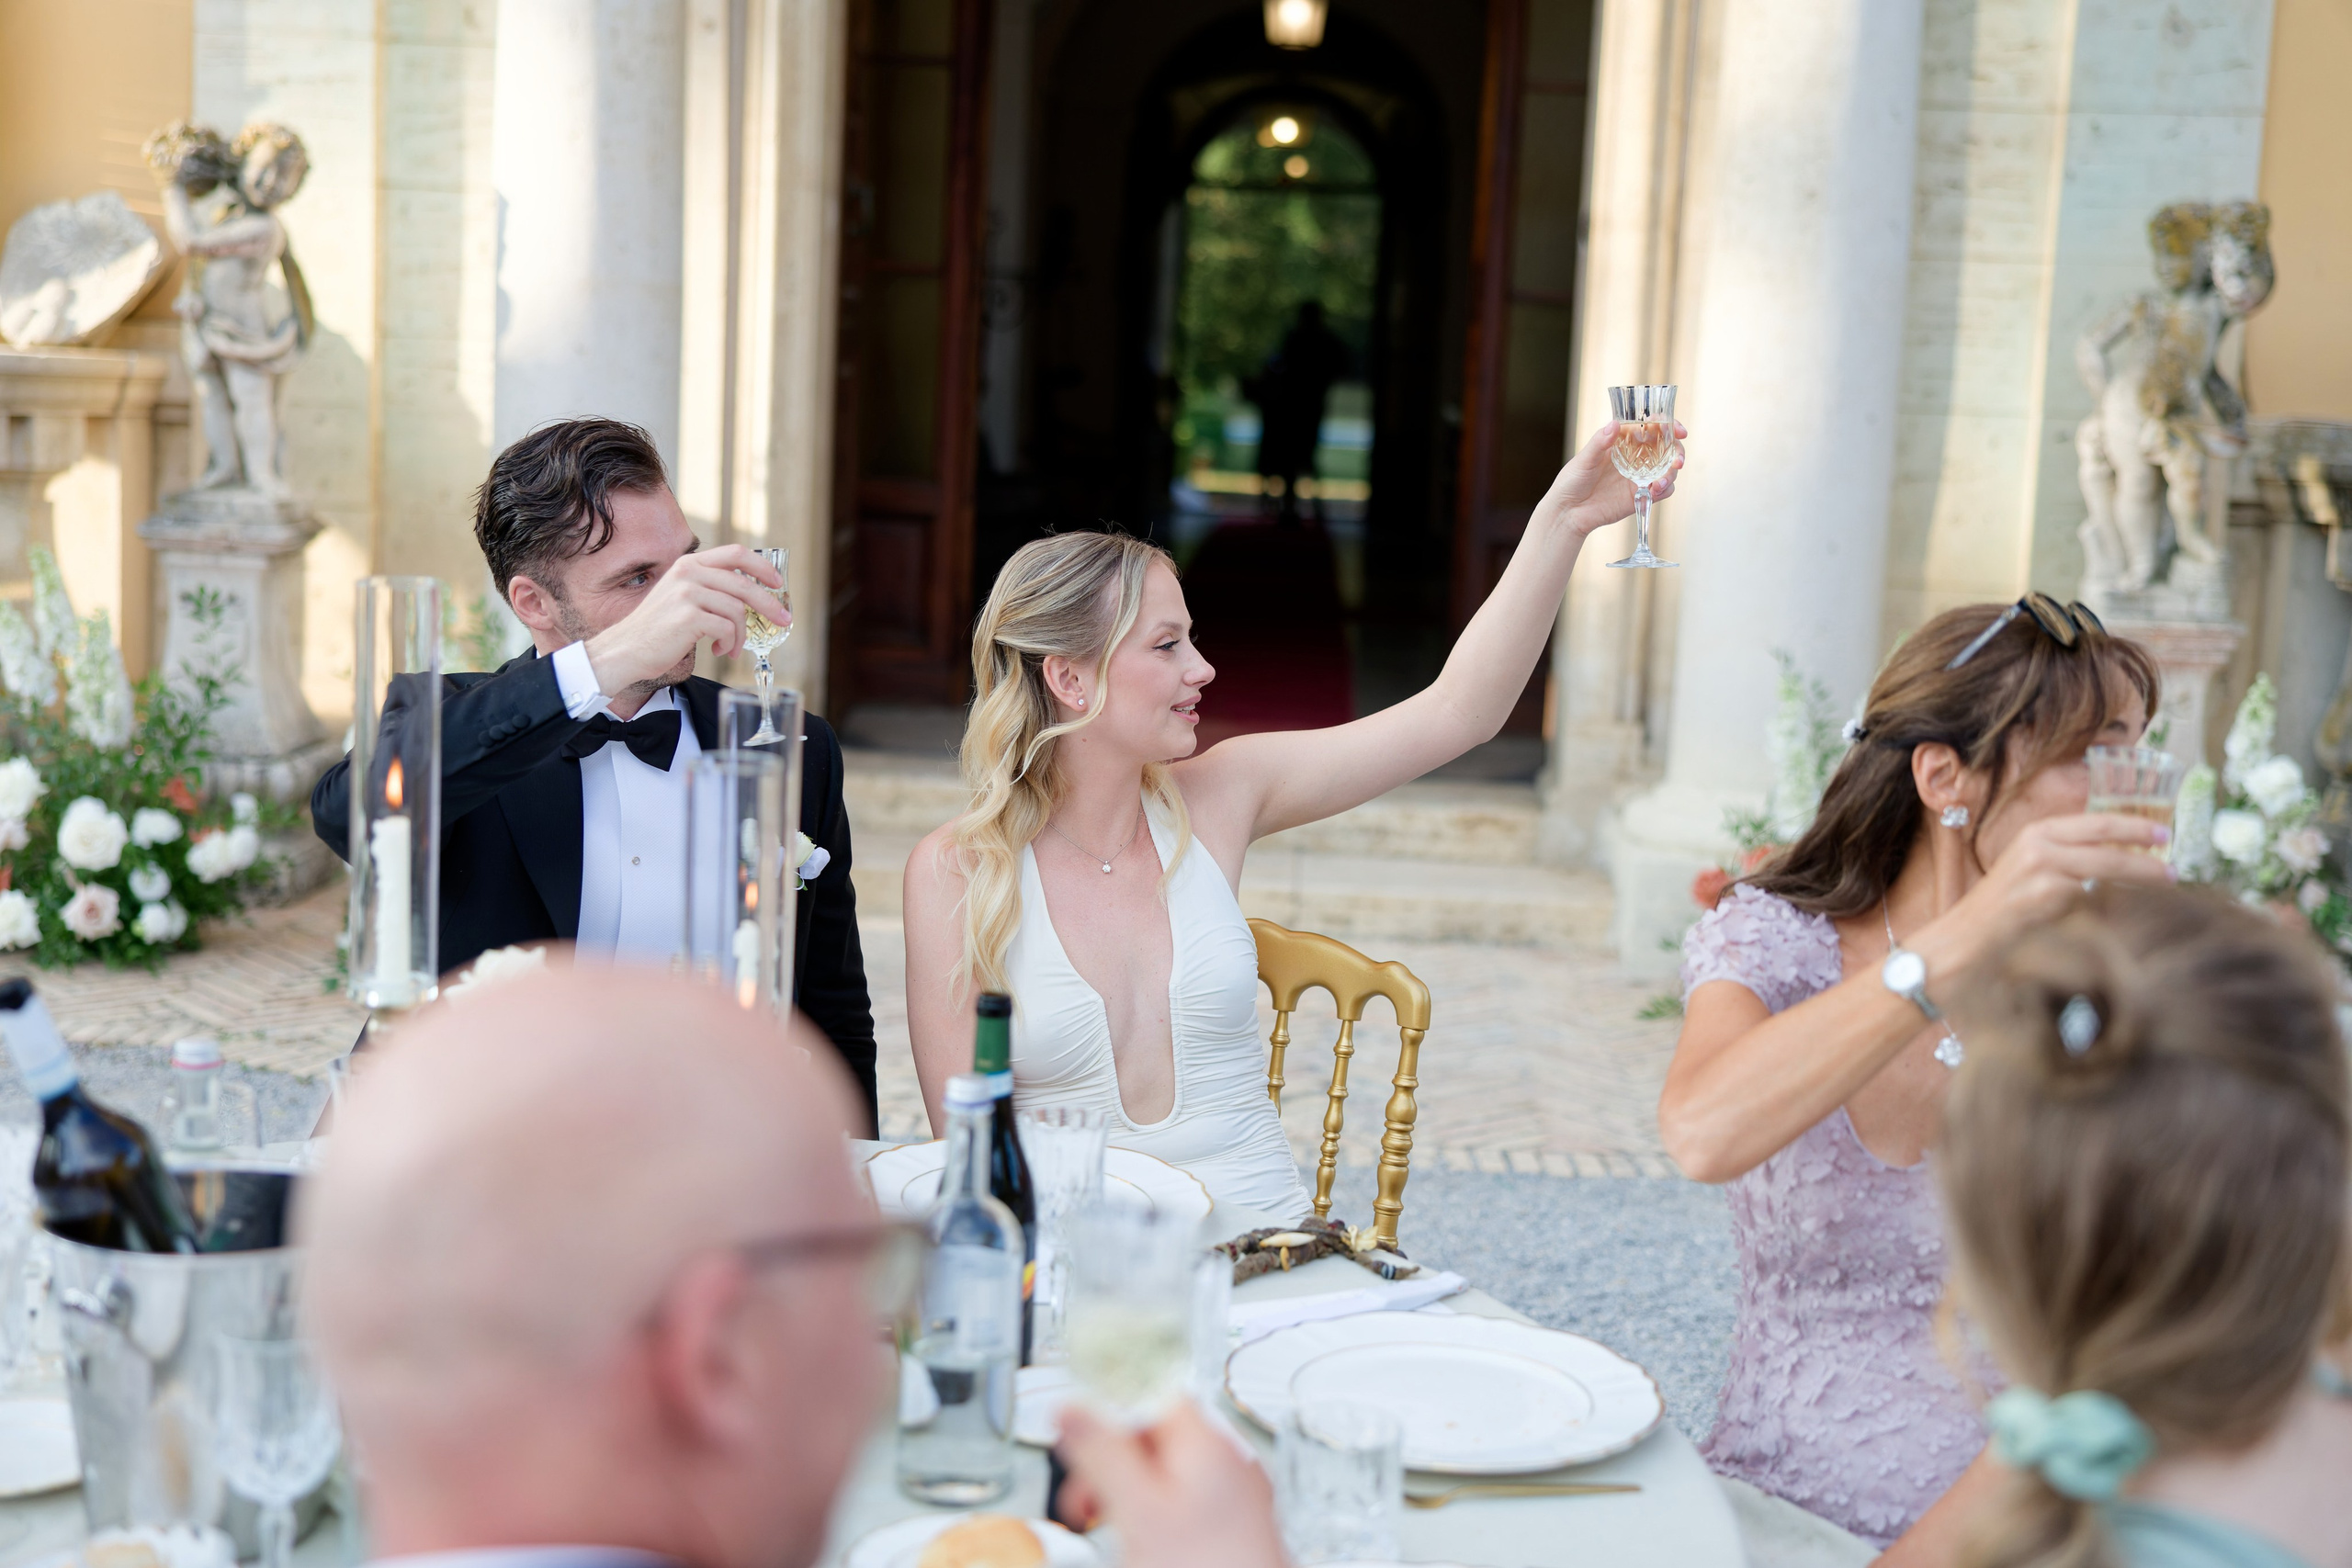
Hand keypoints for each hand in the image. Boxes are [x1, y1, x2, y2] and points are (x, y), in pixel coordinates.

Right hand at [581, 545, 783, 693]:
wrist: (626, 649)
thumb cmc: (658, 628)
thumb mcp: (682, 596)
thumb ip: (709, 587)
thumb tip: (750, 594)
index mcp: (689, 564)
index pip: (735, 553)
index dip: (761, 567)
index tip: (777, 582)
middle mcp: (688, 573)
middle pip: (744, 584)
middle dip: (769, 604)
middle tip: (783, 620)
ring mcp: (687, 594)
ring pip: (737, 610)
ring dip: (740, 634)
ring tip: (730, 646)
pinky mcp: (688, 617)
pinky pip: (727, 629)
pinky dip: (729, 643)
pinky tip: (718, 650)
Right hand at [1056, 1401, 1283, 1567]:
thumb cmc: (1206, 1567)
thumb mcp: (1139, 1510)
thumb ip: (1103, 1454)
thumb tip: (1070, 1408)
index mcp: (1210, 1441)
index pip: (1154, 1390)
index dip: (1109, 1404)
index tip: (1077, 1427)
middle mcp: (1231, 1459)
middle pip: (1158, 1432)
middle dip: (1113, 1459)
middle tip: (1085, 1498)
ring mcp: (1239, 1493)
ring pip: (1171, 1470)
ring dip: (1130, 1489)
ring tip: (1107, 1522)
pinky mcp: (1238, 1525)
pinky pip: (1189, 1499)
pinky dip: (1157, 1511)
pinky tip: (1146, 1539)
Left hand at [1538, 418, 1687, 538]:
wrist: (1568, 512)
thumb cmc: (1572, 481)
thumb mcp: (1584, 460)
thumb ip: (1600, 443)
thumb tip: (1615, 424)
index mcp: (1624, 441)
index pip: (1652, 427)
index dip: (1669, 425)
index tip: (1678, 430)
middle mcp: (1636, 457)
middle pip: (1667, 448)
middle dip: (1677, 451)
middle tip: (1678, 461)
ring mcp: (1640, 476)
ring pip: (1668, 470)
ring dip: (1671, 474)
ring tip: (1658, 483)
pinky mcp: (1641, 495)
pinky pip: (1662, 490)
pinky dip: (1665, 489)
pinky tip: (1654, 491)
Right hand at [1925, 813, 2172, 973]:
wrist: (1967, 936)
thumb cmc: (2003, 908)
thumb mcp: (2032, 869)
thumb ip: (2067, 858)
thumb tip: (2119, 858)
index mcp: (2037, 832)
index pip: (2096, 821)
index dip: (2133, 826)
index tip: (2162, 834)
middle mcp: (2038, 845)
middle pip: (2106, 843)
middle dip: (2144, 853)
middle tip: (2174, 865)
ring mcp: (2042, 871)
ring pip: (2106, 870)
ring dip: (2139, 878)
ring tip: (2164, 886)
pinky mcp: (2045, 898)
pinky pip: (2094, 900)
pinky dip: (2116, 906)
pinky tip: (2131, 913)